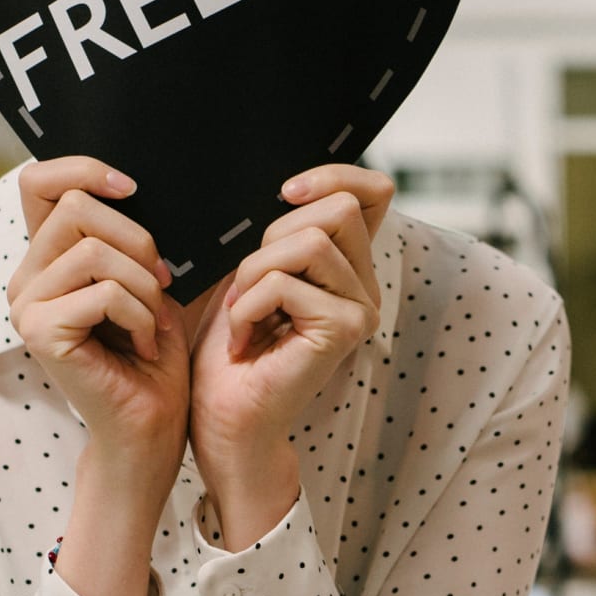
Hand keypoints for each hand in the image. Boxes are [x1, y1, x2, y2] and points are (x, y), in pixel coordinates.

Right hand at [7, 157, 188, 468]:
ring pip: (93, 252)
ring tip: (152, 319)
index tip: (132, 188)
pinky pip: (102, 293)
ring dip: (142, 285)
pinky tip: (144, 343)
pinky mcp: (38, 332)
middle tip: (159, 282)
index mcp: (46, 257)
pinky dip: (139, 315)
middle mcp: (25, 277)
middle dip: (136, 239)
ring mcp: (25, 305)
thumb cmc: (152, 349)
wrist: (151, 422)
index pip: (39, 182)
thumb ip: (124, 233)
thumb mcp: (144, 275)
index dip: (84, 168)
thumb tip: (129, 182)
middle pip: (76, 208)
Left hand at [188, 164, 392, 547]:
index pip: (373, 191)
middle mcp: (365, 287)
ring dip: (253, 276)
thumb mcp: (252, 273)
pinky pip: (285, 283)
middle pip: (338, 208)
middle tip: (247, 290)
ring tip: (241, 316)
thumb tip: (293, 187)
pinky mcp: (343, 330)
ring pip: (309, 242)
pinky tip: (242, 341)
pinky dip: (247, 307)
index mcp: (348, 267)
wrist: (222, 419)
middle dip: (272, 239)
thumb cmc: (230, 349)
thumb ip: (282, 234)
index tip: (284, 195)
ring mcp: (361, 309)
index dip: (332, 175)